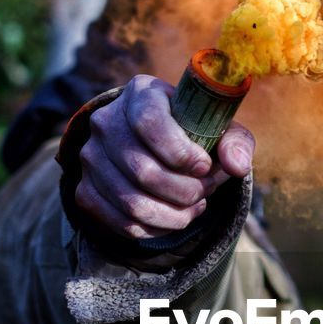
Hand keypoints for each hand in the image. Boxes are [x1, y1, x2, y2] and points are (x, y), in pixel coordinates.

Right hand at [75, 74, 254, 238]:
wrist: (153, 144)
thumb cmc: (192, 132)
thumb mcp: (219, 128)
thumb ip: (235, 141)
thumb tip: (236, 165)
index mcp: (140, 94)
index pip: (149, 122)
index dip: (181, 153)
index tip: (204, 166)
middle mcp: (106, 122)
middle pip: (143, 171)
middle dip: (185, 191)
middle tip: (206, 190)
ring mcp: (91, 158)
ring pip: (133, 204)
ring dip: (174, 215)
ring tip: (196, 206)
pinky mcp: (86, 190)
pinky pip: (122, 223)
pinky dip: (156, 229)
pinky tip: (175, 218)